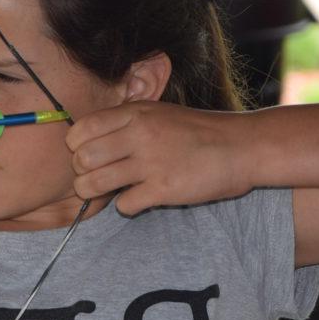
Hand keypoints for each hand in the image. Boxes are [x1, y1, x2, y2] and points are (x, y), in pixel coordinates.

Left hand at [66, 101, 254, 214]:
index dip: (76, 148)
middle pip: (82, 159)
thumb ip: (125, 122)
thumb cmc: (196, 131)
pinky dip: (127, 206)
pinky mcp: (164, 188)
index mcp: (135, 113)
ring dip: (95, 193)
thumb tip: (89, 138)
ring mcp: (151, 161)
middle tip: (96, 178)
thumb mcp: (158, 113)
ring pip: (94, 184)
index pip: (81, 130)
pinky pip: (124, 205)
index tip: (89, 155)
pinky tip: (139, 199)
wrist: (241, 146)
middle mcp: (139, 134)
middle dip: (82, 173)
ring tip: (108, 192)